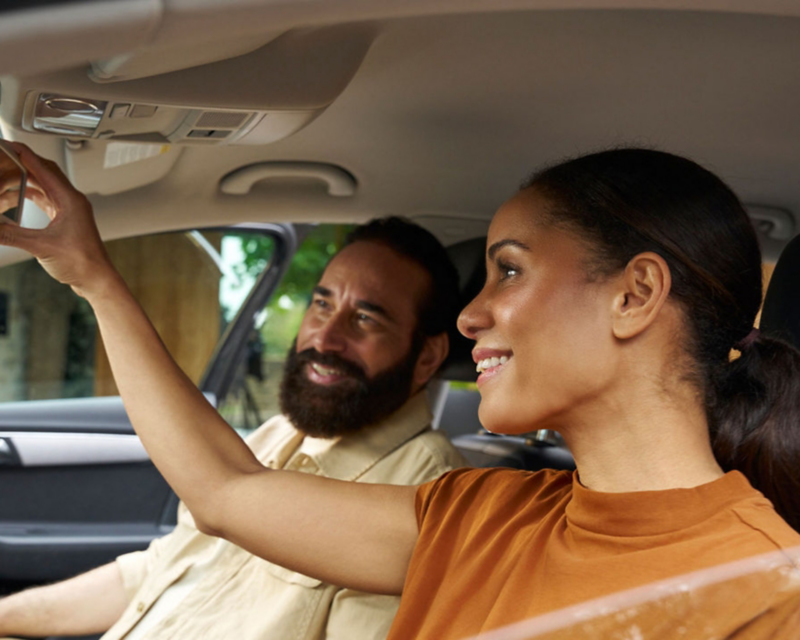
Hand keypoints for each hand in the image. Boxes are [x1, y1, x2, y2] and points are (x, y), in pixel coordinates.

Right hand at [0, 143, 118, 298]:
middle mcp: (72, 201)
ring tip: (6, 175)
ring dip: (26, 180)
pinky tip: (19, 196)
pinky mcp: (67, 221)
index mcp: (70, 200)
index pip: (43, 168)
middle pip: (45, 173)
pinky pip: (47, 200)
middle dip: (23, 163)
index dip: (24, 154)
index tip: (9, 144)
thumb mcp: (40, 247)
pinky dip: (31, 195)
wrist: (97, 280)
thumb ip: (10, 234)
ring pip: (45, 186)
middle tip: (4, 157)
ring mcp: (71, 211)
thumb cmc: (82, 263)